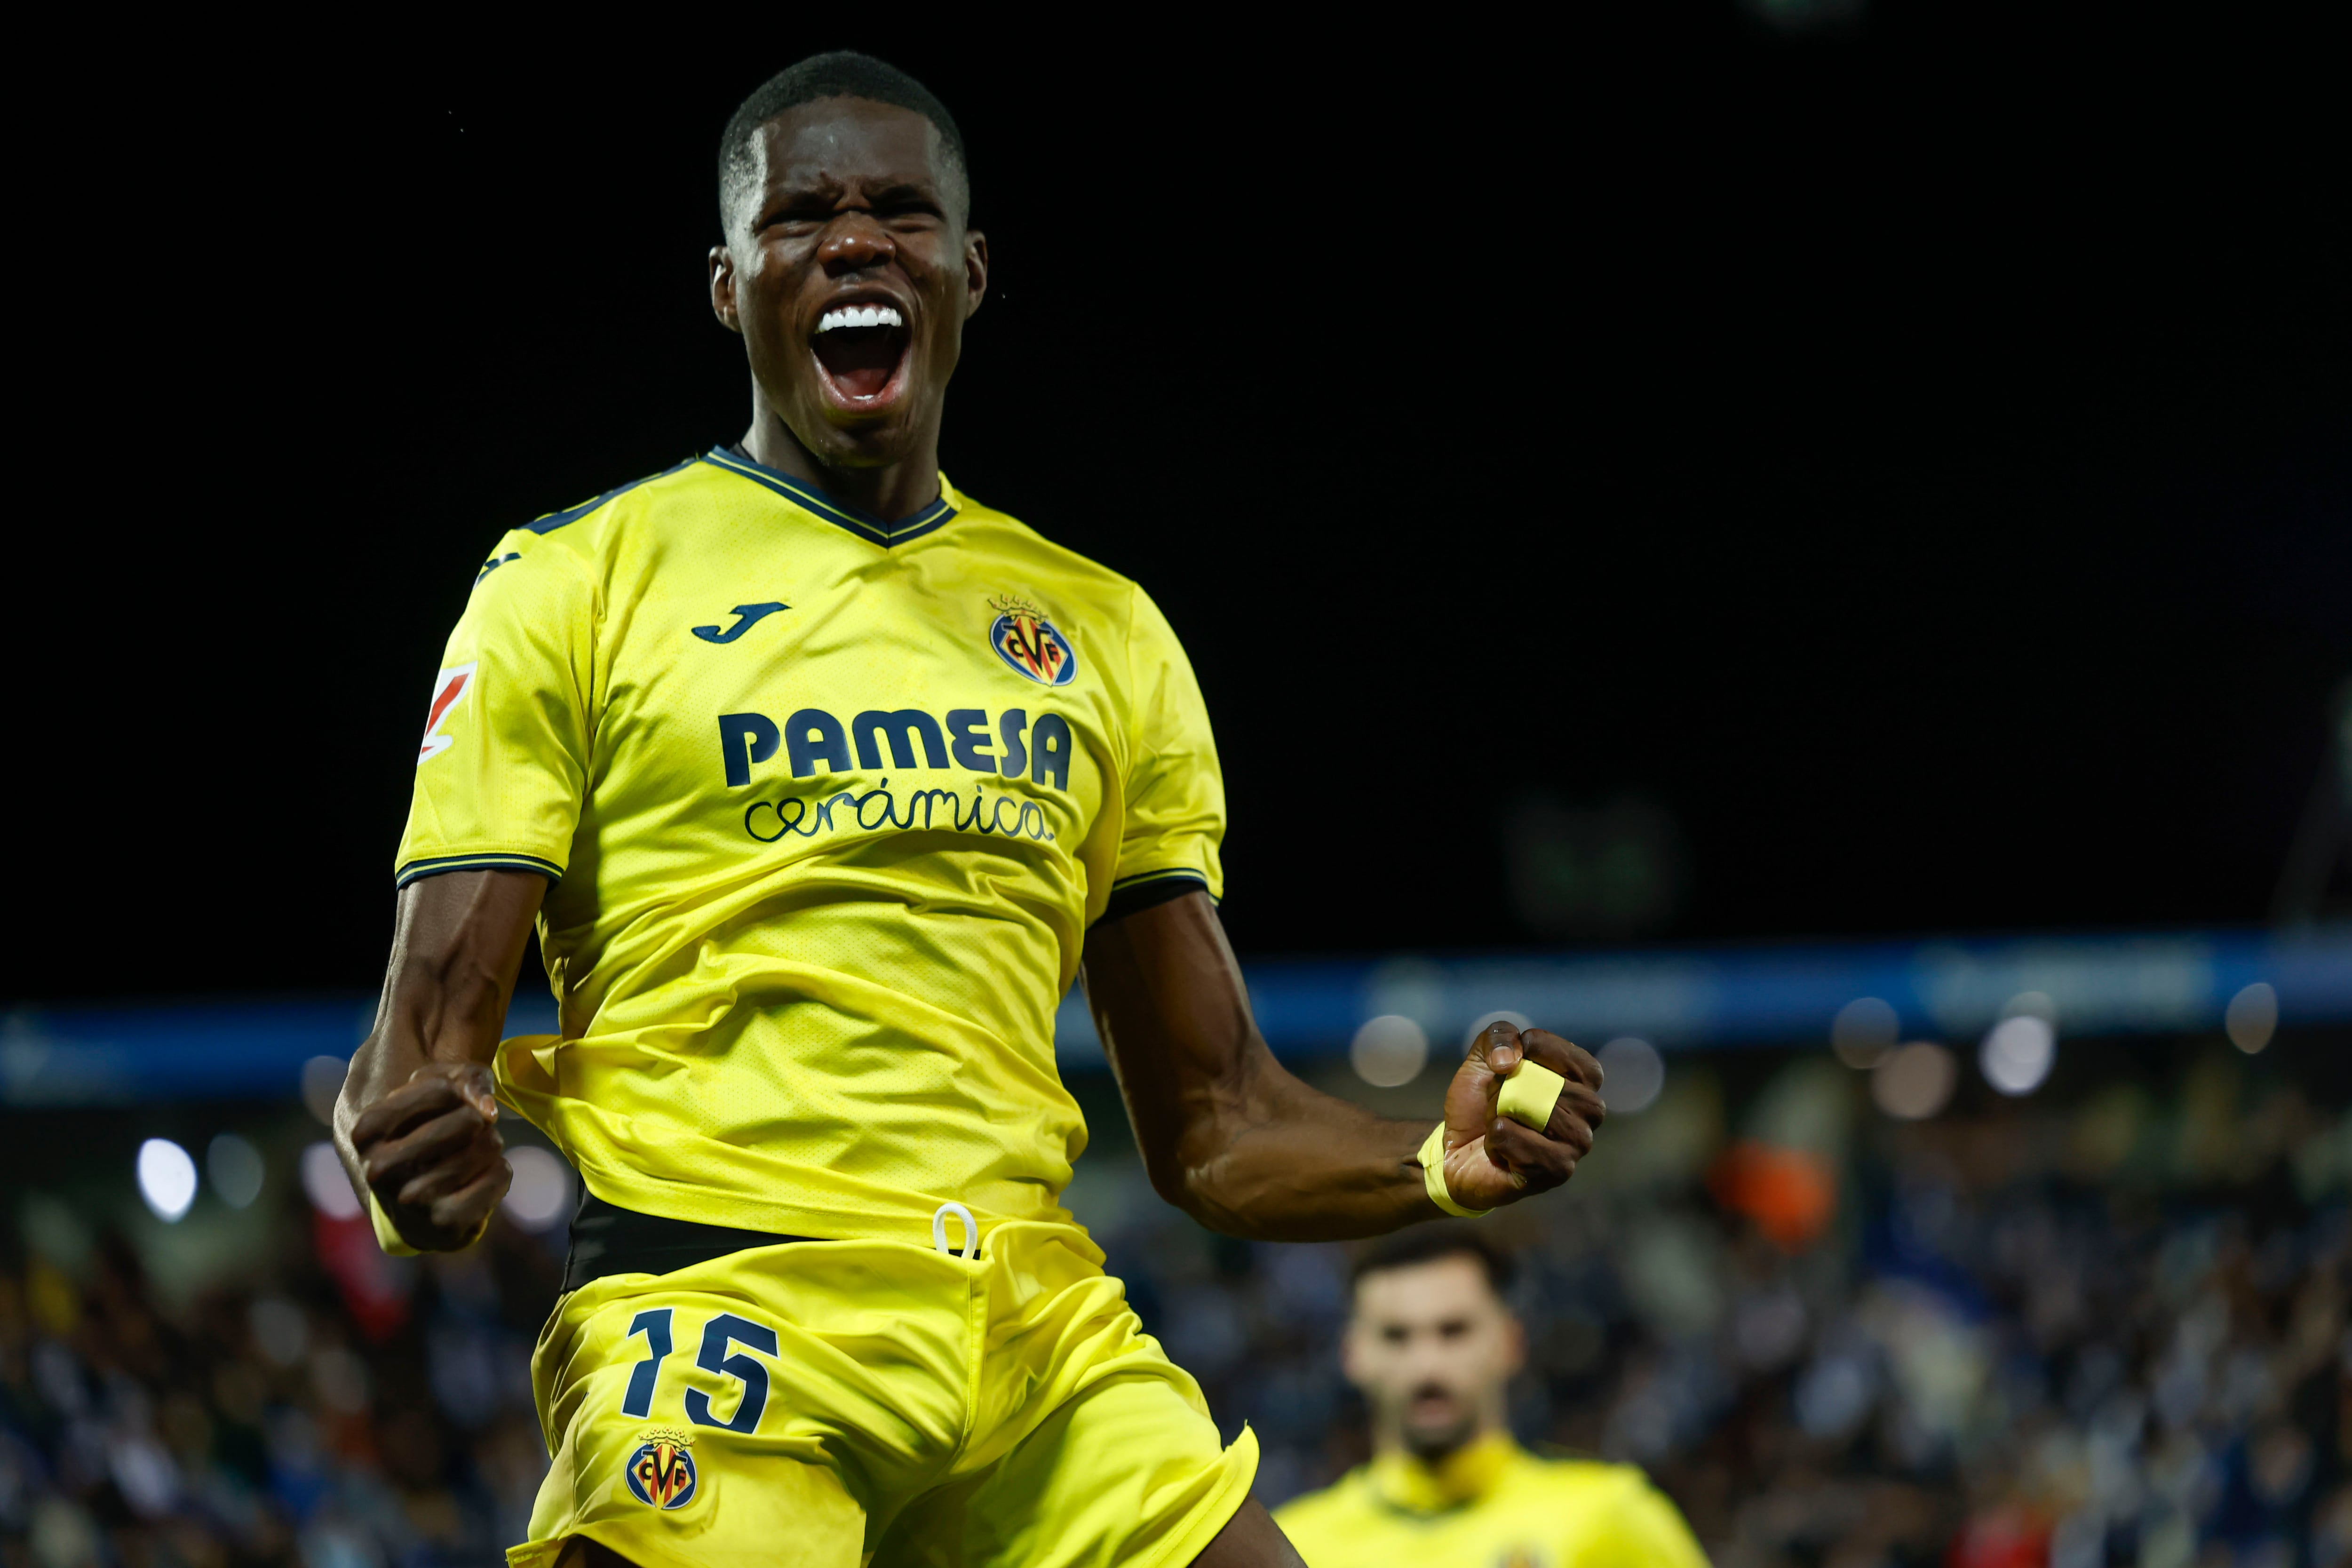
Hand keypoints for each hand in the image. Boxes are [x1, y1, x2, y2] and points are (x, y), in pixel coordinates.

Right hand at [349, 1060, 510, 1249]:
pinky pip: (500, 1176)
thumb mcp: (439, 1091)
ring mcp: (410, 1201)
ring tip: (471, 1156)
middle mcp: (380, 1169)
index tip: (448, 1106)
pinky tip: (480, 1178)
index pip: (442, 1090)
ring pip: (489, 1145)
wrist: (415, 1204)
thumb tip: (488, 1111)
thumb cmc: (427, 1131)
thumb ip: (465, 1080)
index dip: (458, 1093)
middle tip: (466, 1134)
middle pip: (470, 1120)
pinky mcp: (445, 1225)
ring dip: (490, 1145)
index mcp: (368, 1131)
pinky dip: (500, 1171)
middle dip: (478, 1121)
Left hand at [1435, 1021, 1605, 1210]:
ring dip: (1499, 1112)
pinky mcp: (1558, 1171)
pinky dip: (1496, 1140)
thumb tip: (1510, 1060)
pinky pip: (1519, 1142)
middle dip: (1510, 1085)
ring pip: (1537, 1112)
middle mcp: (1590, 1114)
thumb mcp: (1482, 1057)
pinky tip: (1497, 1149)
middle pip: (1555, 1085)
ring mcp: (1578, 1144)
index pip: (1577, 1059)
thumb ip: (1499, 1036)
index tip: (1509, 1060)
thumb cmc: (1478, 1103)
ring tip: (1495, 1123)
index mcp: (1582, 1082)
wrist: (1454, 1150)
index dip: (1538, 1050)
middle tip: (1496, 1097)